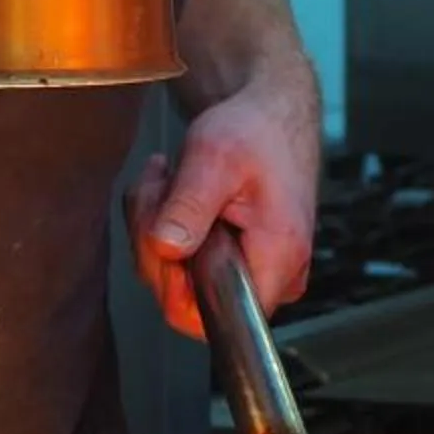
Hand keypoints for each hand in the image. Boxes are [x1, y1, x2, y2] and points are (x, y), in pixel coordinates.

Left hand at [127, 78, 320, 336]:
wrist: (271, 114)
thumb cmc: (255, 130)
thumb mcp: (214, 157)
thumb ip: (189, 207)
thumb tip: (166, 250)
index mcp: (278, 256)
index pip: (217, 319)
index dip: (175, 289)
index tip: (164, 238)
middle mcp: (275, 276)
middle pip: (189, 301)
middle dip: (156, 244)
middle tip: (162, 190)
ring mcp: (258, 272)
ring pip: (180, 282)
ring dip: (156, 229)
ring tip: (170, 183)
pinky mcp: (241, 264)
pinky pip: (187, 267)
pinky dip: (167, 229)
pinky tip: (176, 194)